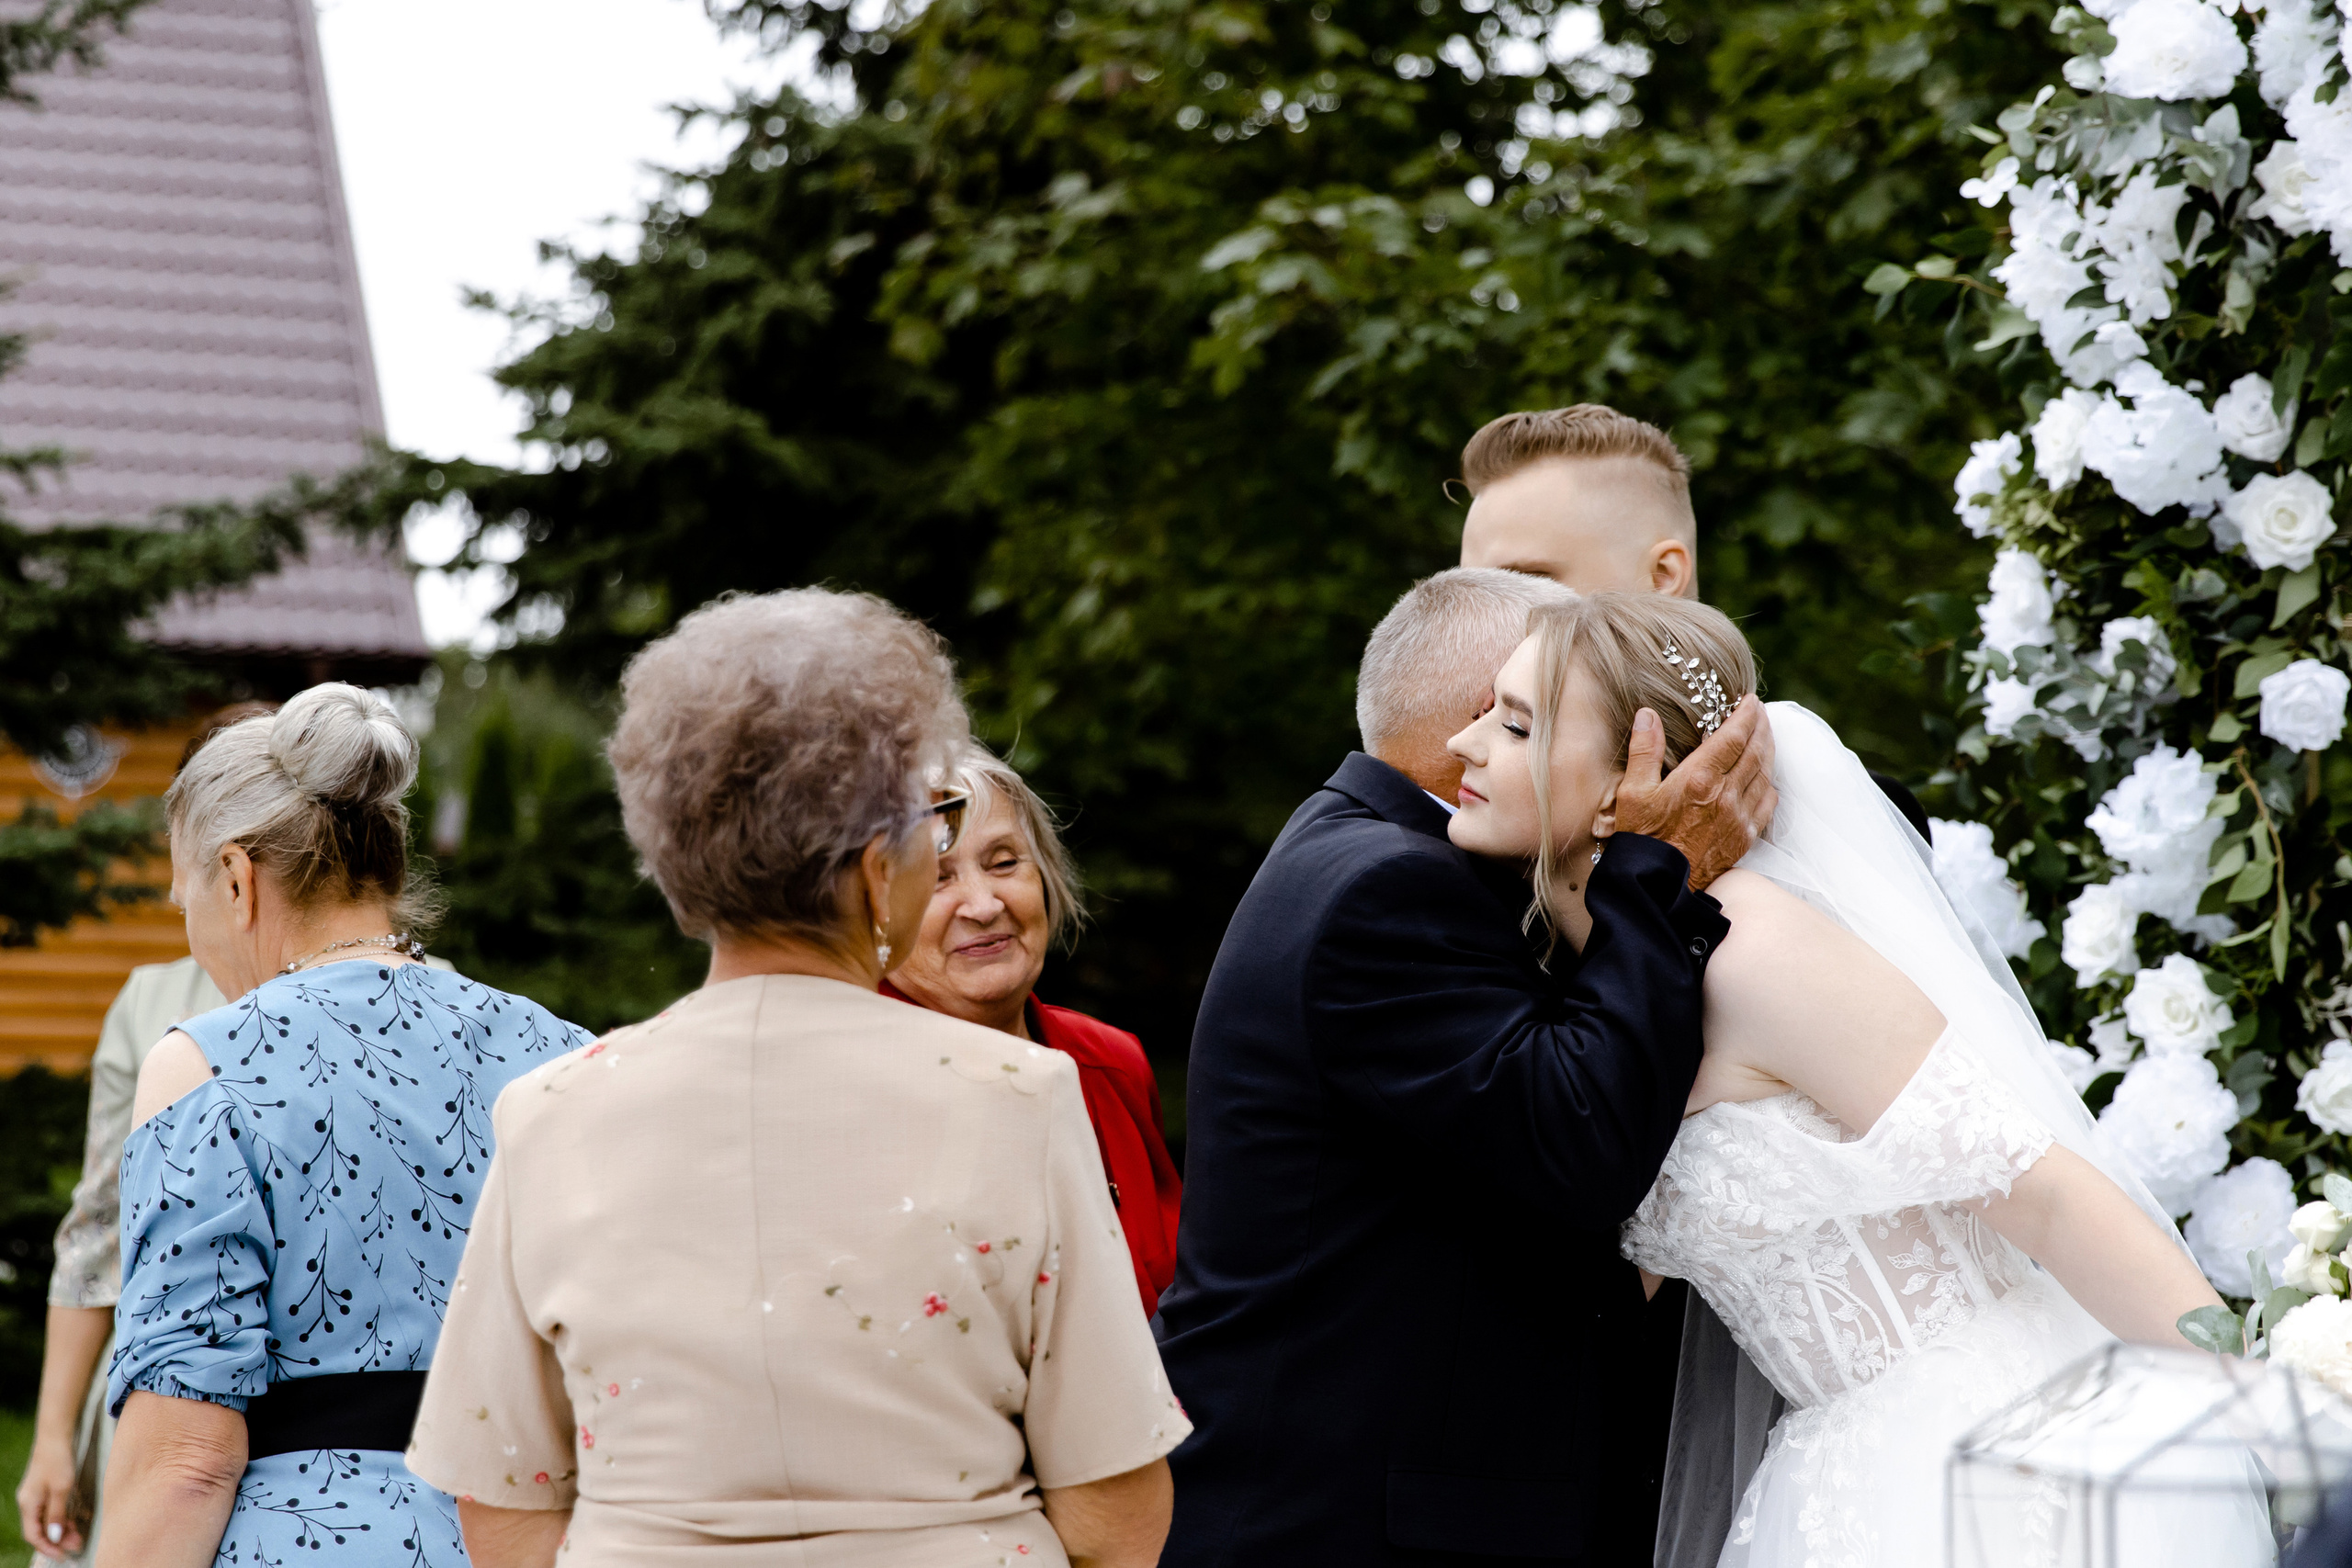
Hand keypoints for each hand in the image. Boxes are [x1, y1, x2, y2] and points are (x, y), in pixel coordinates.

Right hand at [16, 1433, 85, 1559]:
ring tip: (80, 1536)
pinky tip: (78, 1520)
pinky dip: (64, 1516)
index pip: (34, 1535)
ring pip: (48, 1519)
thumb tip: (55, 1537)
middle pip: (41, 1528)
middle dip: (58, 1540)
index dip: (48, 1547)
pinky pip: (53, 1509)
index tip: (63, 1555)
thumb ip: (57, 1514)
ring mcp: (37, 1495)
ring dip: (63, 1529)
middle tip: (77, 1545)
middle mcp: (29, 1502)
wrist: (56, 1435)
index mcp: (28, 1505)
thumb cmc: (58, 1460)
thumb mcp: (61, 1489)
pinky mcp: (46, 1489)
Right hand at [1616, 694, 1775, 889]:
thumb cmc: (1641, 839)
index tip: (1750, 701)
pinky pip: (1768, 804)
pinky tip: (1766, 777)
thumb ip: (1644, 750)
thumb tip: (1648, 715)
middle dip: (1762, 727)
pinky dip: (1770, 784)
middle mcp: (1725, 795)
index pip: (1734, 736)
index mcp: (1699, 779)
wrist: (1657, 886)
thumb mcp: (1632, 792)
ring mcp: (1739, 818)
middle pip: (1756, 751)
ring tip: (1766, 736)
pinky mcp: (1744, 837)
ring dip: (1769, 751)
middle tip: (1761, 712)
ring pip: (1765, 774)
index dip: (1746, 715)